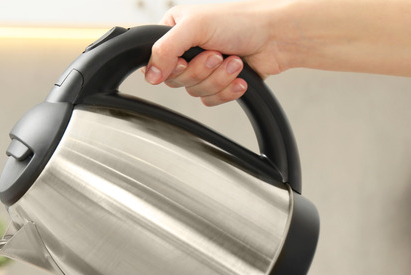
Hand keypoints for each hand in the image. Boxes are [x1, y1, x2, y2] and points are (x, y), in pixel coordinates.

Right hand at [144, 1, 286, 105]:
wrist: (278, 36)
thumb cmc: (242, 21)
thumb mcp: (195, 26)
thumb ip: (165, 49)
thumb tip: (150, 75)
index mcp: (174, 30)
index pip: (155, 61)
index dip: (171, 67)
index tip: (185, 61)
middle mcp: (186, 49)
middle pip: (176, 80)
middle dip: (201, 71)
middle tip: (217, 54)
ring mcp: (203, 67)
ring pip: (194, 91)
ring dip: (218, 78)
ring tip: (234, 61)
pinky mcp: (219, 82)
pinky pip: (210, 99)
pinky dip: (227, 90)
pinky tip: (239, 77)